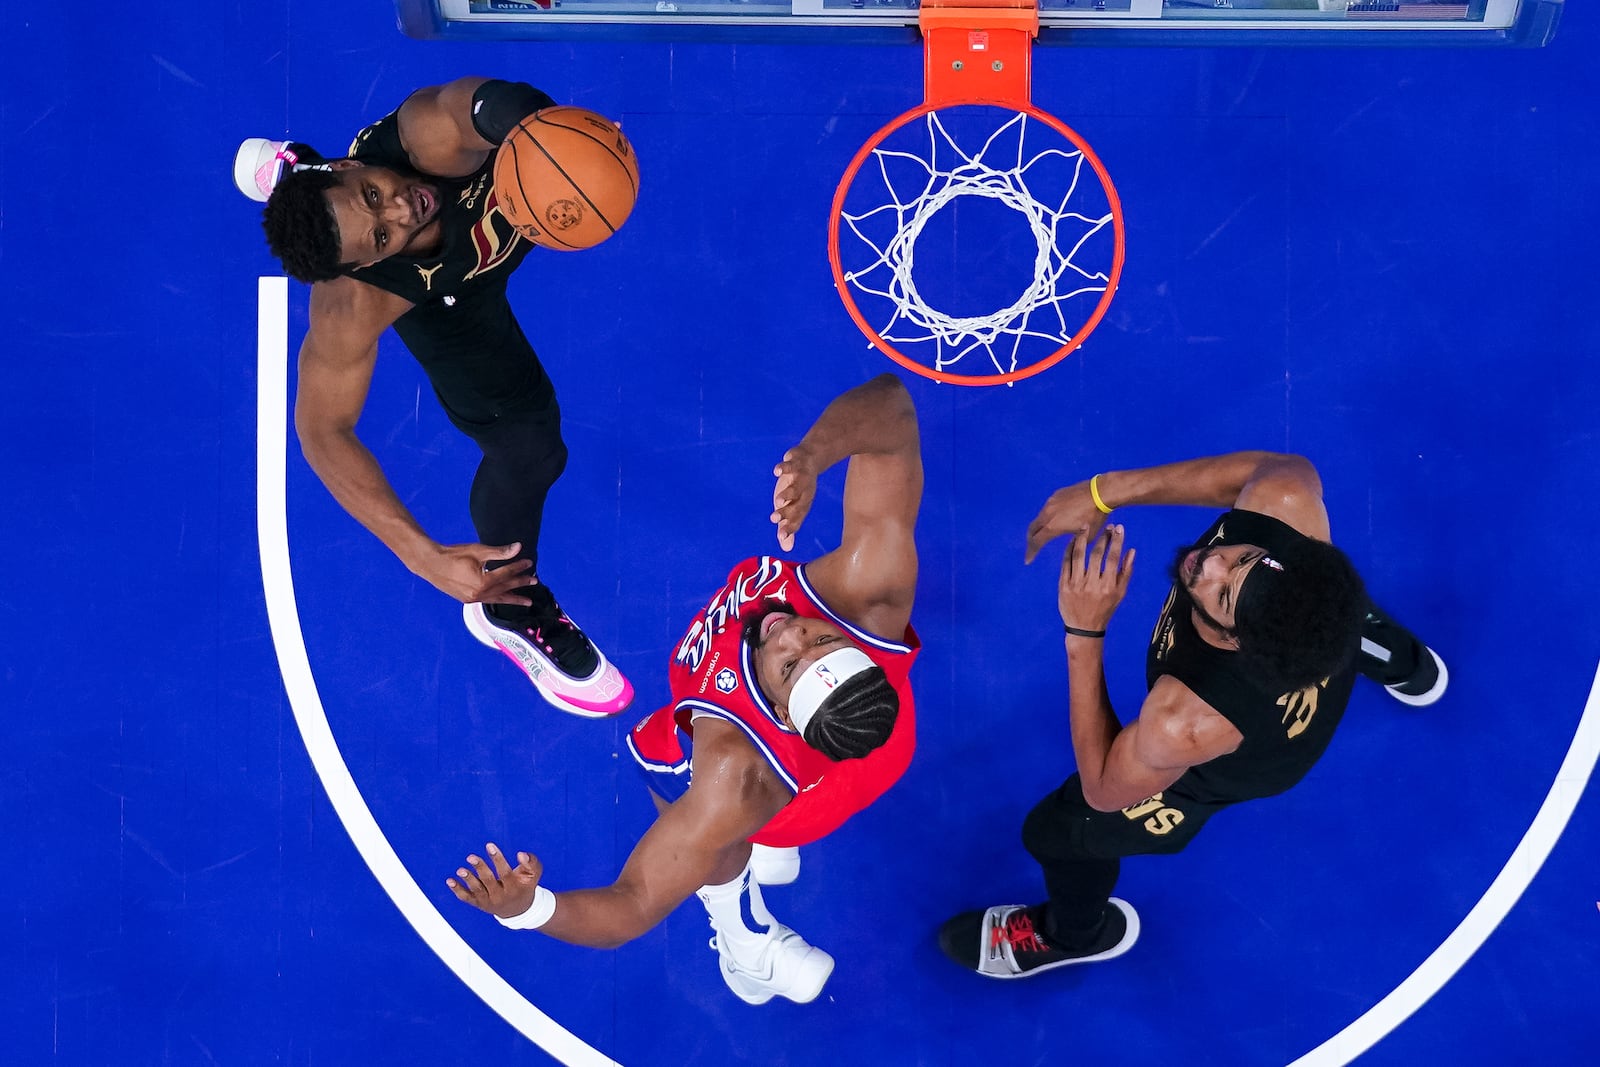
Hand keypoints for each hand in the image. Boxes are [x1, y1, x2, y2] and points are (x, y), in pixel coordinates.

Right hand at [415, 541, 533, 604]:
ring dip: (513, 598)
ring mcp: (473, 599)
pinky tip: (504, 599)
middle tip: (534, 581)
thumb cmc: (453, 554)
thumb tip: (518, 547)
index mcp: (483, 581)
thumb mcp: (478, 551)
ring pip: (498, 599)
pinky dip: (498, 600)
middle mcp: (479, 593)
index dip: (519, 567)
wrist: (431, 564)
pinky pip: (488, 601)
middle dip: (520, 584)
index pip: (506, 573)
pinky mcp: (467, 600)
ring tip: (527, 602)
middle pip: (505, 588)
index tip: (529, 563)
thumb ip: (499, 552)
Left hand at [446, 842, 543, 918]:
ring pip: (477, 890)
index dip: (497, 859)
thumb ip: (531, 862)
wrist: (518, 910)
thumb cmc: (525, 885)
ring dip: (468, 879)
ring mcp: (488, 901)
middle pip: (489, 881)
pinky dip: (457, 890)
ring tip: (460, 870)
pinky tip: (450, 881)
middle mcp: (500, 896)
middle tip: (471, 857)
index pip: (505, 873)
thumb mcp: (533, 875)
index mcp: (514, 887)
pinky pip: (467, 898)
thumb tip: (521, 854)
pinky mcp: (479, 904)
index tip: (489, 845)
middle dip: (480, 868)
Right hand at [771, 444, 819, 552]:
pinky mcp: (796, 462)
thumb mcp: (792, 506)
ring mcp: (801, 477)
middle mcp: (804, 493)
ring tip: (778, 499)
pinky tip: (777, 472)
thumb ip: (788, 526)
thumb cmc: (798, 487)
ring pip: (796, 487)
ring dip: (788, 493)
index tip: (781, 536)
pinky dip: (784, 468)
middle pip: (797, 505)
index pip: (796, 519)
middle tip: (774, 519)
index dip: (790, 527)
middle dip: (786, 512)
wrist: (812, 459)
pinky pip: (790, 465)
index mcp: (802, 504)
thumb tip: (787, 549)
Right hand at [1026, 481, 1109, 563]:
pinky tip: (1055, 518)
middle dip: (1030, 540)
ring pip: (1039, 518)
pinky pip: (1047, 508)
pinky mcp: (1057, 494)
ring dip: (1039, 527)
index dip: (1031, 553)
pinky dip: (1047, 517)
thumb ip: (1075, 542)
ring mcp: (1051, 502)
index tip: (1028, 560)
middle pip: (1032, 530)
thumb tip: (1072, 544)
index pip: (1036, 542)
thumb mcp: (1087, 536)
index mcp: (1052, 527)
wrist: (1102, 492)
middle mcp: (1047, 514)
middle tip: (1032, 548)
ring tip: (1043, 534)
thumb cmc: (1095, 516)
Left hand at [1058, 523, 1134, 631]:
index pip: (1113, 559)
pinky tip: (1074, 540)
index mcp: (1107, 587)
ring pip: (1078, 555)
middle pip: (1096, 555)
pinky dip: (1069, 549)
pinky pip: (1065, 562)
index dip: (1116, 541)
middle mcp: (1091, 584)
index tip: (1119, 528)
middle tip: (1106, 526)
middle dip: (1102, 538)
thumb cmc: (1105, 609)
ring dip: (1082, 538)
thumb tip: (1131, 551)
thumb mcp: (1120, 594)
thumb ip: (1126, 572)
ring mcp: (1075, 584)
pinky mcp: (1062, 585)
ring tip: (1086, 526)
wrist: (1083, 628)